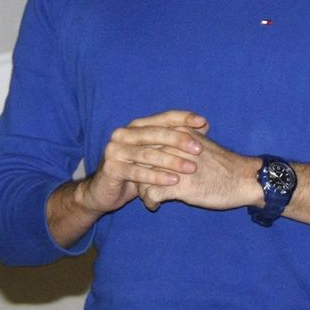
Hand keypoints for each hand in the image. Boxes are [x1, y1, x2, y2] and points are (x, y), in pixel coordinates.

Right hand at [78, 110, 207, 214]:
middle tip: (199, 149)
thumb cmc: (138, 171)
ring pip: (147, 153)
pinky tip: (173, 181)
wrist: (105, 192)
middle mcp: (124, 134)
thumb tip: (204, 125)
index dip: (183, 117)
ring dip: (171, 161)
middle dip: (179, 139)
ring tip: (191, 168)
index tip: (203, 121)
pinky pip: (137, 172)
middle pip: (155, 132)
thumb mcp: (158, 154)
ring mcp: (115, 150)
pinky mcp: (111, 168)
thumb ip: (177, 140)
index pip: (162, 117)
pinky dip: (157, 176)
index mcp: (136, 126)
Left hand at [136, 127, 259, 211]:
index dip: (140, 156)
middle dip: (137, 172)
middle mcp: (175, 145)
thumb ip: (179, 140)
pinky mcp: (180, 187)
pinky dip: (149, 201)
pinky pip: (152, 194)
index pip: (146, 140)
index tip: (140, 167)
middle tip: (140, 183)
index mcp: (180, 132)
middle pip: (141, 157)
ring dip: (141, 189)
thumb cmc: (223, 164)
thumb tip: (157, 146)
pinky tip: (155, 205)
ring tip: (147, 196)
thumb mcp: (199, 143)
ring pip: (143, 176)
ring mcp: (177, 166)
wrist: (244, 179)